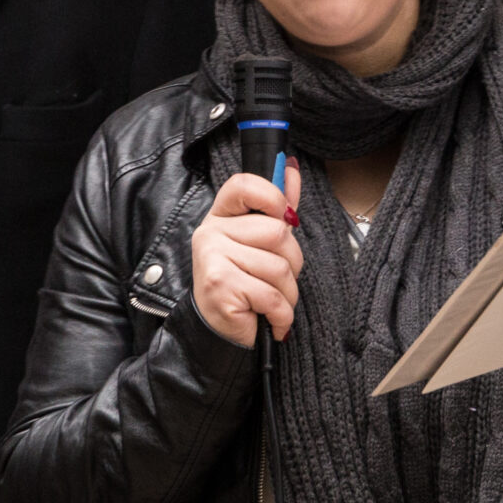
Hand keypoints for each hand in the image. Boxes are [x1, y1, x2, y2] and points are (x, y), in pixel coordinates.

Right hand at [191, 164, 303, 345]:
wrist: (219, 335)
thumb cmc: (245, 286)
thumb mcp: (260, 243)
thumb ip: (277, 207)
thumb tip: (289, 167)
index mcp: (221, 216)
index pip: (244, 184)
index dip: (273, 196)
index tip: (286, 218)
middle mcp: (210, 233)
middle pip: (277, 232)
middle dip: (292, 262)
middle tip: (277, 281)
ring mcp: (212, 258)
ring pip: (279, 266)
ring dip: (288, 293)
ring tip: (272, 303)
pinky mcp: (219, 285)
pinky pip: (272, 295)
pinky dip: (281, 314)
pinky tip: (270, 320)